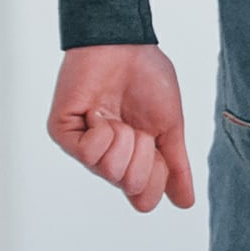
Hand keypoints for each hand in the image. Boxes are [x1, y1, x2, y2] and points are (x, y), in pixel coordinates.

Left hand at [47, 44, 196, 212]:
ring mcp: (83, 146)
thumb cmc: (148, 80)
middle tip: (137, 126)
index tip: (157, 146)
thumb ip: (176, 167)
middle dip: (143, 154)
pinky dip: (102, 133)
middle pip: (130, 185)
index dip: (157, 178)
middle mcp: (107, 158)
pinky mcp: (63, 132)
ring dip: (124, 140)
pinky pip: (88, 154)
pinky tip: (99, 114)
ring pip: (109, 171)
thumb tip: (186, 204)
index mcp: (133, 159)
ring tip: (116, 116)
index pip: (143, 197)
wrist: (126, 47)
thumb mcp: (170, 128)